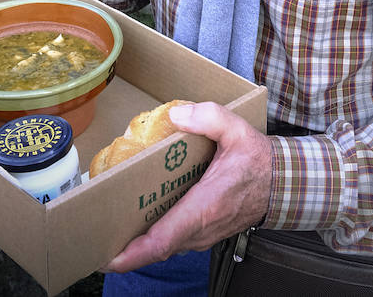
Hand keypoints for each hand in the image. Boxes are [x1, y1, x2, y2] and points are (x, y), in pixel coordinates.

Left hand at [102, 102, 271, 273]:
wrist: (283, 184)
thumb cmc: (258, 161)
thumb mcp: (237, 129)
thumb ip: (208, 117)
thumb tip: (177, 115)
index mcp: (203, 208)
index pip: (160, 241)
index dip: (129, 254)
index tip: (104, 257)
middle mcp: (199, 229)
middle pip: (154, 250)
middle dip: (121, 251)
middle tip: (90, 238)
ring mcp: (201, 235)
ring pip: (161, 248)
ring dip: (133, 246)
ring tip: (104, 230)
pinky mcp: (202, 233)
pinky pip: (171, 242)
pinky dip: (149, 240)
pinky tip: (133, 222)